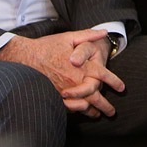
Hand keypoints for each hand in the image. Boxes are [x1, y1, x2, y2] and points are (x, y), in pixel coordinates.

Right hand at [0, 29, 125, 116]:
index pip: (103, 76)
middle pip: (95, 96)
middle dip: (105, 105)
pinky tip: (81, 113)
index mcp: (81, 67)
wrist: (24, 57)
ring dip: (93, 111)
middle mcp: (74, 81)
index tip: (122, 88)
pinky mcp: (55, 96)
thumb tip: (104, 32)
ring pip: (83, 105)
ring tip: (99, 115)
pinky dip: (78, 111)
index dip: (114, 82)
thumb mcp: (68, 37)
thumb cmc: (47, 46)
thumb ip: (88, 35)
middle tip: (112, 112)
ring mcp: (64, 91)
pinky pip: (69, 108)